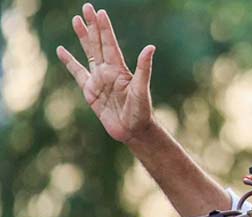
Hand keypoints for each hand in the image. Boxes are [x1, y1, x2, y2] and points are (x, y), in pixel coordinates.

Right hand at [56, 3, 154, 143]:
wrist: (133, 130)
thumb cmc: (141, 111)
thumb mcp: (141, 89)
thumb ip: (143, 68)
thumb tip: (150, 47)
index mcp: (119, 69)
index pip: (110, 44)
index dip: (104, 28)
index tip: (100, 12)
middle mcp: (108, 71)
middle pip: (98, 43)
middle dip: (92, 26)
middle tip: (86, 7)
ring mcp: (99, 80)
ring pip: (88, 53)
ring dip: (82, 37)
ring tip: (75, 20)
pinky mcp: (90, 92)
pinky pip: (77, 73)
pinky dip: (69, 62)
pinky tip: (61, 50)